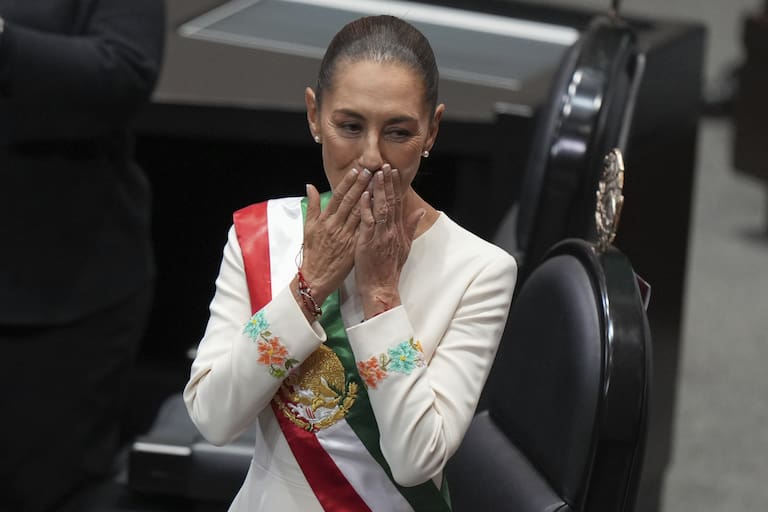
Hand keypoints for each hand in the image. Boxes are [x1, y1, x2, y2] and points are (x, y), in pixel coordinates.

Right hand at [301, 168, 371, 304]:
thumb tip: (309, 186)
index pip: (338, 197)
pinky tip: (380, 209)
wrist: (315, 278)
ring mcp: (345, 236)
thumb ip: (312, 206)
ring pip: (360, 213)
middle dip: (361, 185)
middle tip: (371, 171)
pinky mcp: (353, 247)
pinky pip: (365, 230)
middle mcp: (335, 226)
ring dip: (369, 198)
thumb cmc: (313, 253)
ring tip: (378, 185)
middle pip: (350, 202)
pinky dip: (372, 219)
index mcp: (325, 220)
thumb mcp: (308, 228)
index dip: (348, 183)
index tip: (356, 170)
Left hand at [355, 164, 423, 318]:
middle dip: (388, 183)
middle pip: (391, 202)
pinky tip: (364, 194)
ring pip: (381, 208)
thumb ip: (411, 227)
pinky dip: (366, 207)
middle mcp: (391, 230)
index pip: (398, 204)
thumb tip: (420, 211)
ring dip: (378, 190)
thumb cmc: (389, 269)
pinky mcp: (369, 241)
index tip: (393, 172)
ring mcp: (381, 235)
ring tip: (376, 173)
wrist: (382, 287)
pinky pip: (368, 221)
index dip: (395, 187)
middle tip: (385, 165)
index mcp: (398, 230)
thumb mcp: (405, 247)